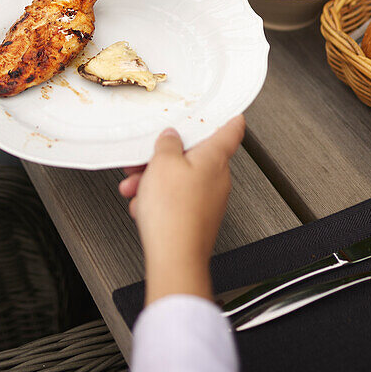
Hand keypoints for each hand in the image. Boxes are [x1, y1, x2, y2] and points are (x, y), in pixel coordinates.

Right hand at [118, 115, 245, 304]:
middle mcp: (217, 179)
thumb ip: (167, 144)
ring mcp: (209, 200)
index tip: (233, 113)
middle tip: (146, 160)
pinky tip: (143, 207)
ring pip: (181, 179)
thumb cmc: (175, 214)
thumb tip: (170, 138)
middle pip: (193, 156)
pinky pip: (177, 200)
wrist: (175, 258)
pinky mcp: (197, 218)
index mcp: (215, 158)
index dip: (230, 119)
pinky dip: (158, 200)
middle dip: (165, 157)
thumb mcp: (163, 164)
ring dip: (155, 180)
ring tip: (136, 188)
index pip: (231, 131)